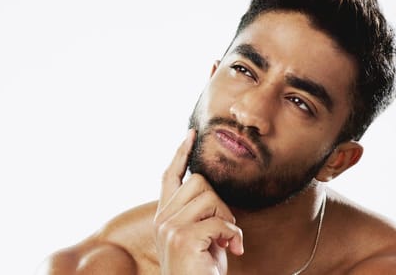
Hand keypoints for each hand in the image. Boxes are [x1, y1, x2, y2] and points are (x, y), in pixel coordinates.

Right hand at [154, 129, 243, 274]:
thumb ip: (199, 213)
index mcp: (164, 216)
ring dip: (227, 218)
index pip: (169, 176)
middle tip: (225, 228)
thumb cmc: (201, 271)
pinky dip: (233, 236)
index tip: (191, 134)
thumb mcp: (200, 237)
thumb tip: (213, 192)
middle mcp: (162, 219)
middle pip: (199, 182)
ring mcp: (170, 228)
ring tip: (225, 241)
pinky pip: (220, 221)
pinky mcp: (183, 238)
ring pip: (210, 197)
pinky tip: (232, 250)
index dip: (180, 154)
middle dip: (220, 201)